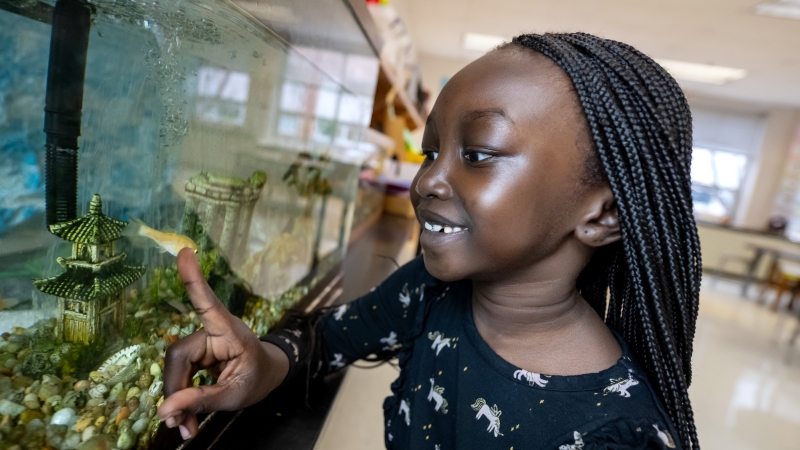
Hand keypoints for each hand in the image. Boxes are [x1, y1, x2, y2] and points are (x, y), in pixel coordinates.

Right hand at [157, 248, 288, 439]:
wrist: (267, 376)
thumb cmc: (258, 378)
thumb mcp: (235, 395)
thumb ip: (202, 400)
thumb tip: (165, 410)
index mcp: (230, 332)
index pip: (209, 304)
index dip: (195, 281)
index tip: (185, 252)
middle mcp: (213, 332)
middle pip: (178, 356)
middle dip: (176, 390)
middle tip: (179, 424)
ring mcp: (202, 342)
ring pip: (175, 368)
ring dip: (176, 398)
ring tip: (184, 428)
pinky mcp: (196, 354)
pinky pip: (178, 374)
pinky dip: (179, 398)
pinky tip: (183, 420)